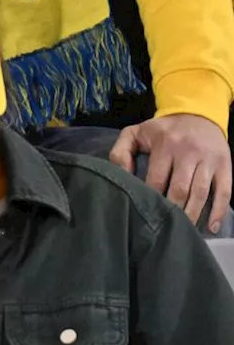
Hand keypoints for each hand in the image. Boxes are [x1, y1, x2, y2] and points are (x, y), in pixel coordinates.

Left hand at [110, 114, 231, 231]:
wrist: (198, 114)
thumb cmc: (163, 130)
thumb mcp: (136, 133)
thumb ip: (120, 151)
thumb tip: (123, 174)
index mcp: (165, 145)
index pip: (156, 178)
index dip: (151, 198)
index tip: (145, 213)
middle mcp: (188, 153)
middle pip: (180, 189)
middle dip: (172, 210)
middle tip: (163, 227)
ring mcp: (209, 160)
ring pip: (200, 193)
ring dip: (192, 214)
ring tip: (183, 230)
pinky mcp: (225, 166)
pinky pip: (224, 192)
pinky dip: (218, 211)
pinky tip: (211, 227)